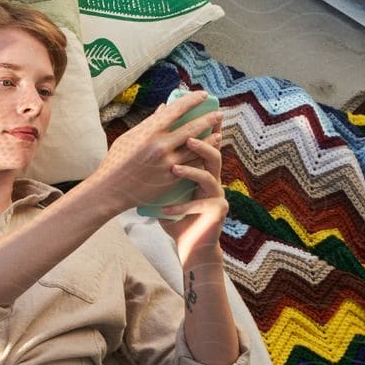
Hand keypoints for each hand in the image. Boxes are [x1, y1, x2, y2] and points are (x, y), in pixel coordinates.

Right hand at [90, 90, 222, 211]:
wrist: (110, 191)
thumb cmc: (115, 162)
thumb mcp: (128, 137)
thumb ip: (149, 123)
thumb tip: (164, 108)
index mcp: (149, 132)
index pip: (177, 110)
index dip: (192, 100)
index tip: (203, 95)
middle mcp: (161, 146)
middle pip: (192, 128)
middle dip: (208, 119)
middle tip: (219, 113)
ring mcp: (168, 163)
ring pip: (196, 148)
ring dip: (210, 140)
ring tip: (219, 133)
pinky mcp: (171, 178)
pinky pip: (192, 165)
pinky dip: (201, 157)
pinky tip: (208, 153)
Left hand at [153, 121, 228, 266]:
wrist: (190, 245)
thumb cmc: (176, 216)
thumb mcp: (166, 190)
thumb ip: (162, 170)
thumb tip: (146, 146)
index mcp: (202, 171)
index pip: (203, 147)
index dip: (200, 132)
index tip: (190, 118)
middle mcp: (213, 180)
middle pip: (213, 155)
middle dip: (203, 143)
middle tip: (188, 135)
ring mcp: (217, 195)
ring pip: (210, 176)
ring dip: (192, 171)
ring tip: (175, 168)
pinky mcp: (218, 212)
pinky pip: (199, 204)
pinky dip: (180, 207)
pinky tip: (164, 209)